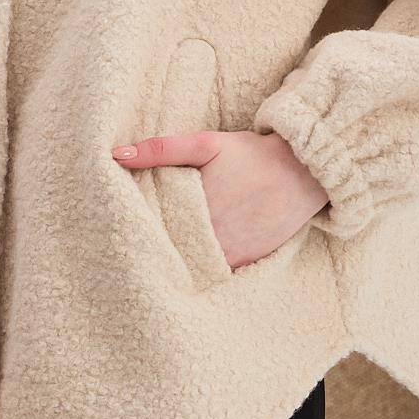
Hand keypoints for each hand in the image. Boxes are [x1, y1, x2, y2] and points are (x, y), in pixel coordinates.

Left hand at [112, 128, 329, 270]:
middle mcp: (213, 237)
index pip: (153, 231)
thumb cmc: (251, 154)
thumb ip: (161, 148)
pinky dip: (201, 272)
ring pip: (192, 268)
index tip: (118, 233)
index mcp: (197, 209)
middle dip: (151, 252)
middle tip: (127, 251)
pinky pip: (217, 274)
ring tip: (151, 263)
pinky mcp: (248, 262)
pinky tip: (187, 267)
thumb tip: (116, 155)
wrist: (302, 170)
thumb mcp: (206, 143)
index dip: (135, 233)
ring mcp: (232, 254)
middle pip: (171, 252)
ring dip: (175, 265)